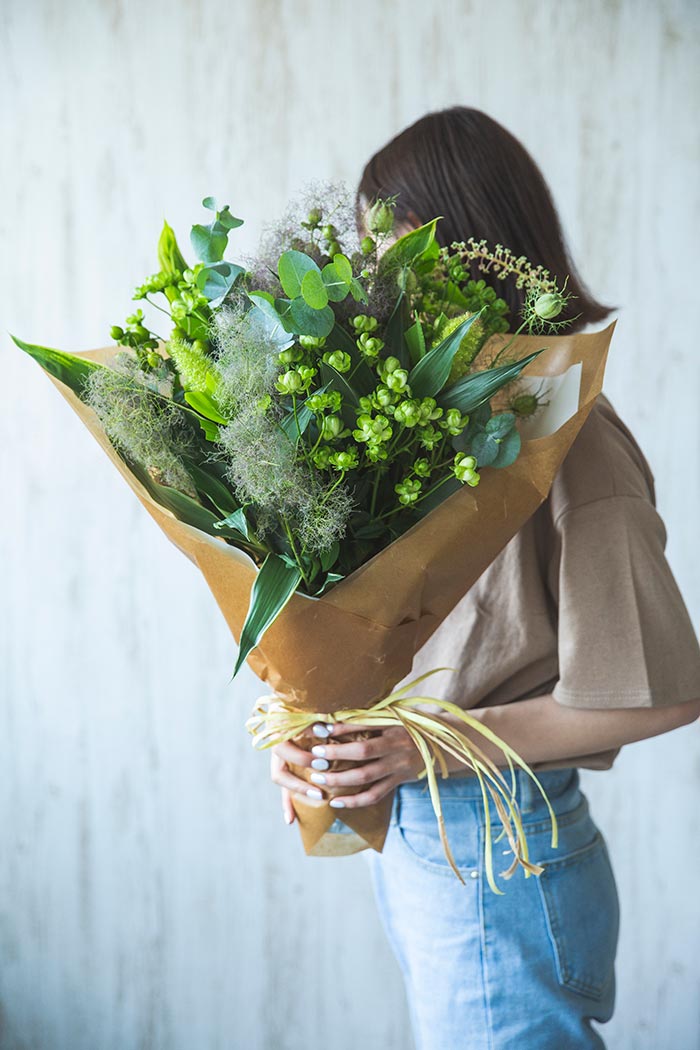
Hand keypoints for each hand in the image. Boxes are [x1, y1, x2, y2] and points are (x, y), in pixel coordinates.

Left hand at [270, 721, 425, 822]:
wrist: (443, 743)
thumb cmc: (415, 722)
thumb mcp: (399, 711)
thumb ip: (374, 712)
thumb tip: (341, 709)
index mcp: (395, 724)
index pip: (365, 724)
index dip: (342, 727)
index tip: (320, 728)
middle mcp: (397, 746)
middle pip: (362, 751)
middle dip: (335, 754)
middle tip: (315, 756)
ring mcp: (398, 766)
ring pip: (365, 776)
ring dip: (339, 779)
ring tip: (317, 779)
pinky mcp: (399, 781)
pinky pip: (374, 795)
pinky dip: (354, 801)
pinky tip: (336, 802)